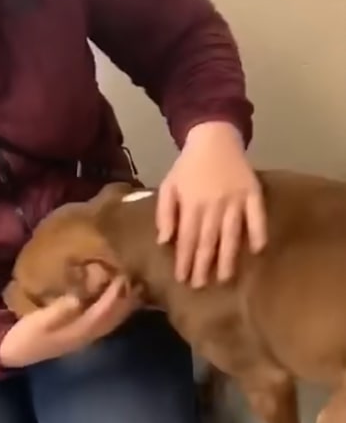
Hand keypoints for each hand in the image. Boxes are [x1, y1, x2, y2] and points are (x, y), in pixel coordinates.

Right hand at [0, 276, 143, 368]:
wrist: (16, 353)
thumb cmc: (26, 334)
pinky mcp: (80, 335)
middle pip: (113, 318)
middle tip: (136, 279)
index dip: (115, 295)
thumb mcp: (40, 320)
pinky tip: (116, 303)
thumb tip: (77, 299)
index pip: (104, 311)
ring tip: (134, 289)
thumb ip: (60, 310)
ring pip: (111, 321)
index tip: (123, 275)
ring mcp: (85, 337)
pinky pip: (104, 322)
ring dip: (124, 306)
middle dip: (126, 300)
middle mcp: (87, 336)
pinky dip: (113, 311)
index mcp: (79, 331)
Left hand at [156, 121, 266, 286]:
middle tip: (201, 285)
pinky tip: (258, 249)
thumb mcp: (169, 186)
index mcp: (191, 203)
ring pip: (231, 233)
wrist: (214, 137)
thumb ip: (165, 214)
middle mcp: (213, 204)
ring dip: (228, 257)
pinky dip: (258, 231)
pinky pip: (257, 215)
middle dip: (204, 266)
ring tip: (225, 278)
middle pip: (208, 240)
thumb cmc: (188, 166)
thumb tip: (164, 242)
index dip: (185, 260)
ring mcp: (235, 199)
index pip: (187, 238)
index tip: (183, 279)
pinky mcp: (253, 192)